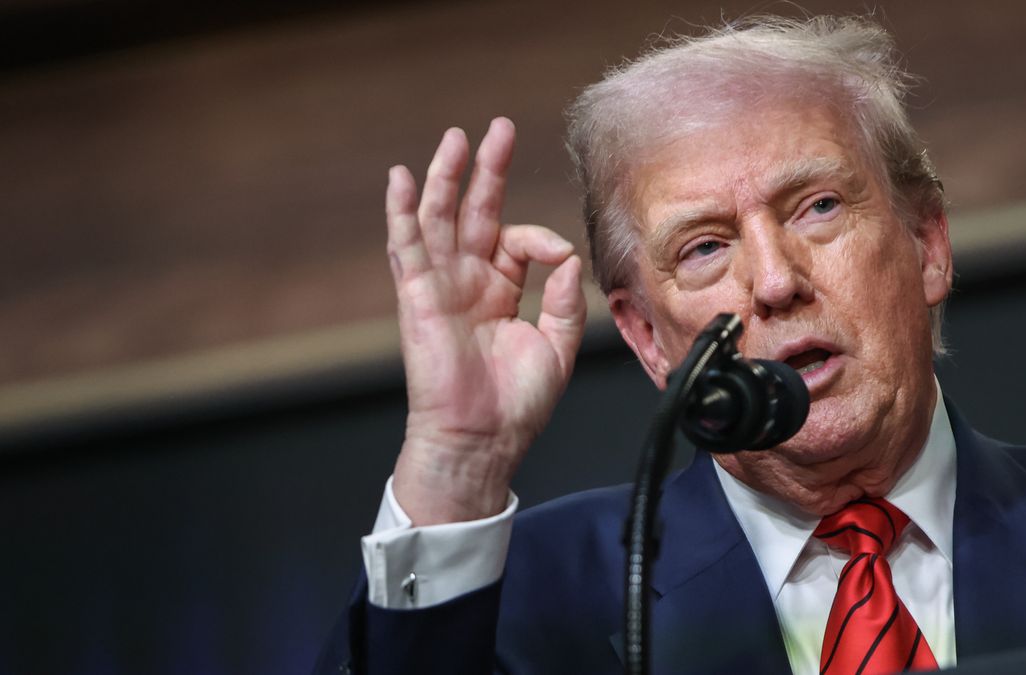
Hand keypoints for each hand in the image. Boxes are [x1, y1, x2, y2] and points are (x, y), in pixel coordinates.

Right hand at [386, 118, 585, 524]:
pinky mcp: (418, 297)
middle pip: (474, 213)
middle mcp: (467, 282)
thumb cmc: (515, 404)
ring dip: (446, 177)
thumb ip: (563, 298)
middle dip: (486, 170)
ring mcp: (440, 286)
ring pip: (439, 220)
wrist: (482, 440)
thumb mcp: (556, 345)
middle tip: (498, 130)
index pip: (516, 240)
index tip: (555, 255)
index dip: (540, 238)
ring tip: (455, 139)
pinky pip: (407, 247)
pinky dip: (402, 212)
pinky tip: (403, 180)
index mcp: (499, 290)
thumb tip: (565, 255)